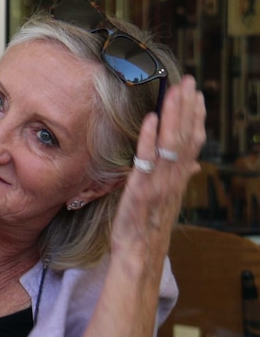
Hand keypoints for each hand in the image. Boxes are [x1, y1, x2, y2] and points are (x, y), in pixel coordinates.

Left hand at [111, 76, 205, 270]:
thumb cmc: (148, 228)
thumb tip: (192, 164)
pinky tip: (150, 119)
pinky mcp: (141, 190)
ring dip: (173, 116)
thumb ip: (178, 179)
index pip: (192, 143)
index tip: (197, 95)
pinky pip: (147, 160)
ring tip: (175, 91)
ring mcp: (159, 184)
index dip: (195, 118)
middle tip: (189, 81)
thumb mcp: (166, 200)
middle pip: (185, 137)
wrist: (139, 255)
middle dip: (187, 108)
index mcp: (178, 179)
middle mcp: (173, 179)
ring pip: (171, 144)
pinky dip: (148, 138)